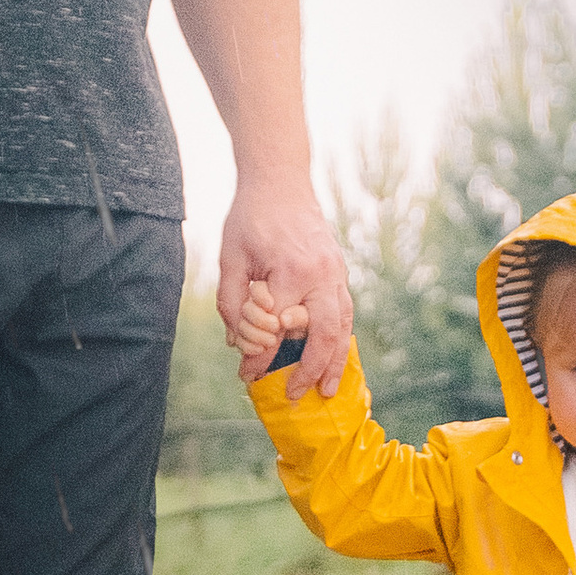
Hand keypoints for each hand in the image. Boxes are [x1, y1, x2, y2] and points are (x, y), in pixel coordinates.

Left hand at [217, 177, 351, 396]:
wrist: (280, 179)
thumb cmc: (250, 217)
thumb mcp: (230, 258)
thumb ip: (232, 303)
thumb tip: (239, 345)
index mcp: (292, 272)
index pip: (277, 329)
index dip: (260, 356)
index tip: (247, 377)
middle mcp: (321, 275)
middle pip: (324, 335)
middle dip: (311, 369)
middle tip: (297, 395)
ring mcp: (336, 273)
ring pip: (342, 326)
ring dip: (336, 361)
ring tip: (327, 389)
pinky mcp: (339, 271)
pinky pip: (345, 312)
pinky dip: (340, 339)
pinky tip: (334, 358)